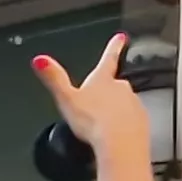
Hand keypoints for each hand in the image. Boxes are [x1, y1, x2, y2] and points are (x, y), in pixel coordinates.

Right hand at [32, 32, 150, 163]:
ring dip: (115, 110)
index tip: (121, 38)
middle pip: (116, 84)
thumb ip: (54, 78)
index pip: (109, 58)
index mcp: (103, 80)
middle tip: (97, 104)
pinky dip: (123, 125)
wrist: (120, 143)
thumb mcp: (66, 99)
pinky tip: (113, 135)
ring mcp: (134, 104)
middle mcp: (122, 89)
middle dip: (108, 92)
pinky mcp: (141, 121)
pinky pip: (131, 121)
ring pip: (124, 103)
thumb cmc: (94, 121)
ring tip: (103, 124)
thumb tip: (40, 60)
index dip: (114, 47)